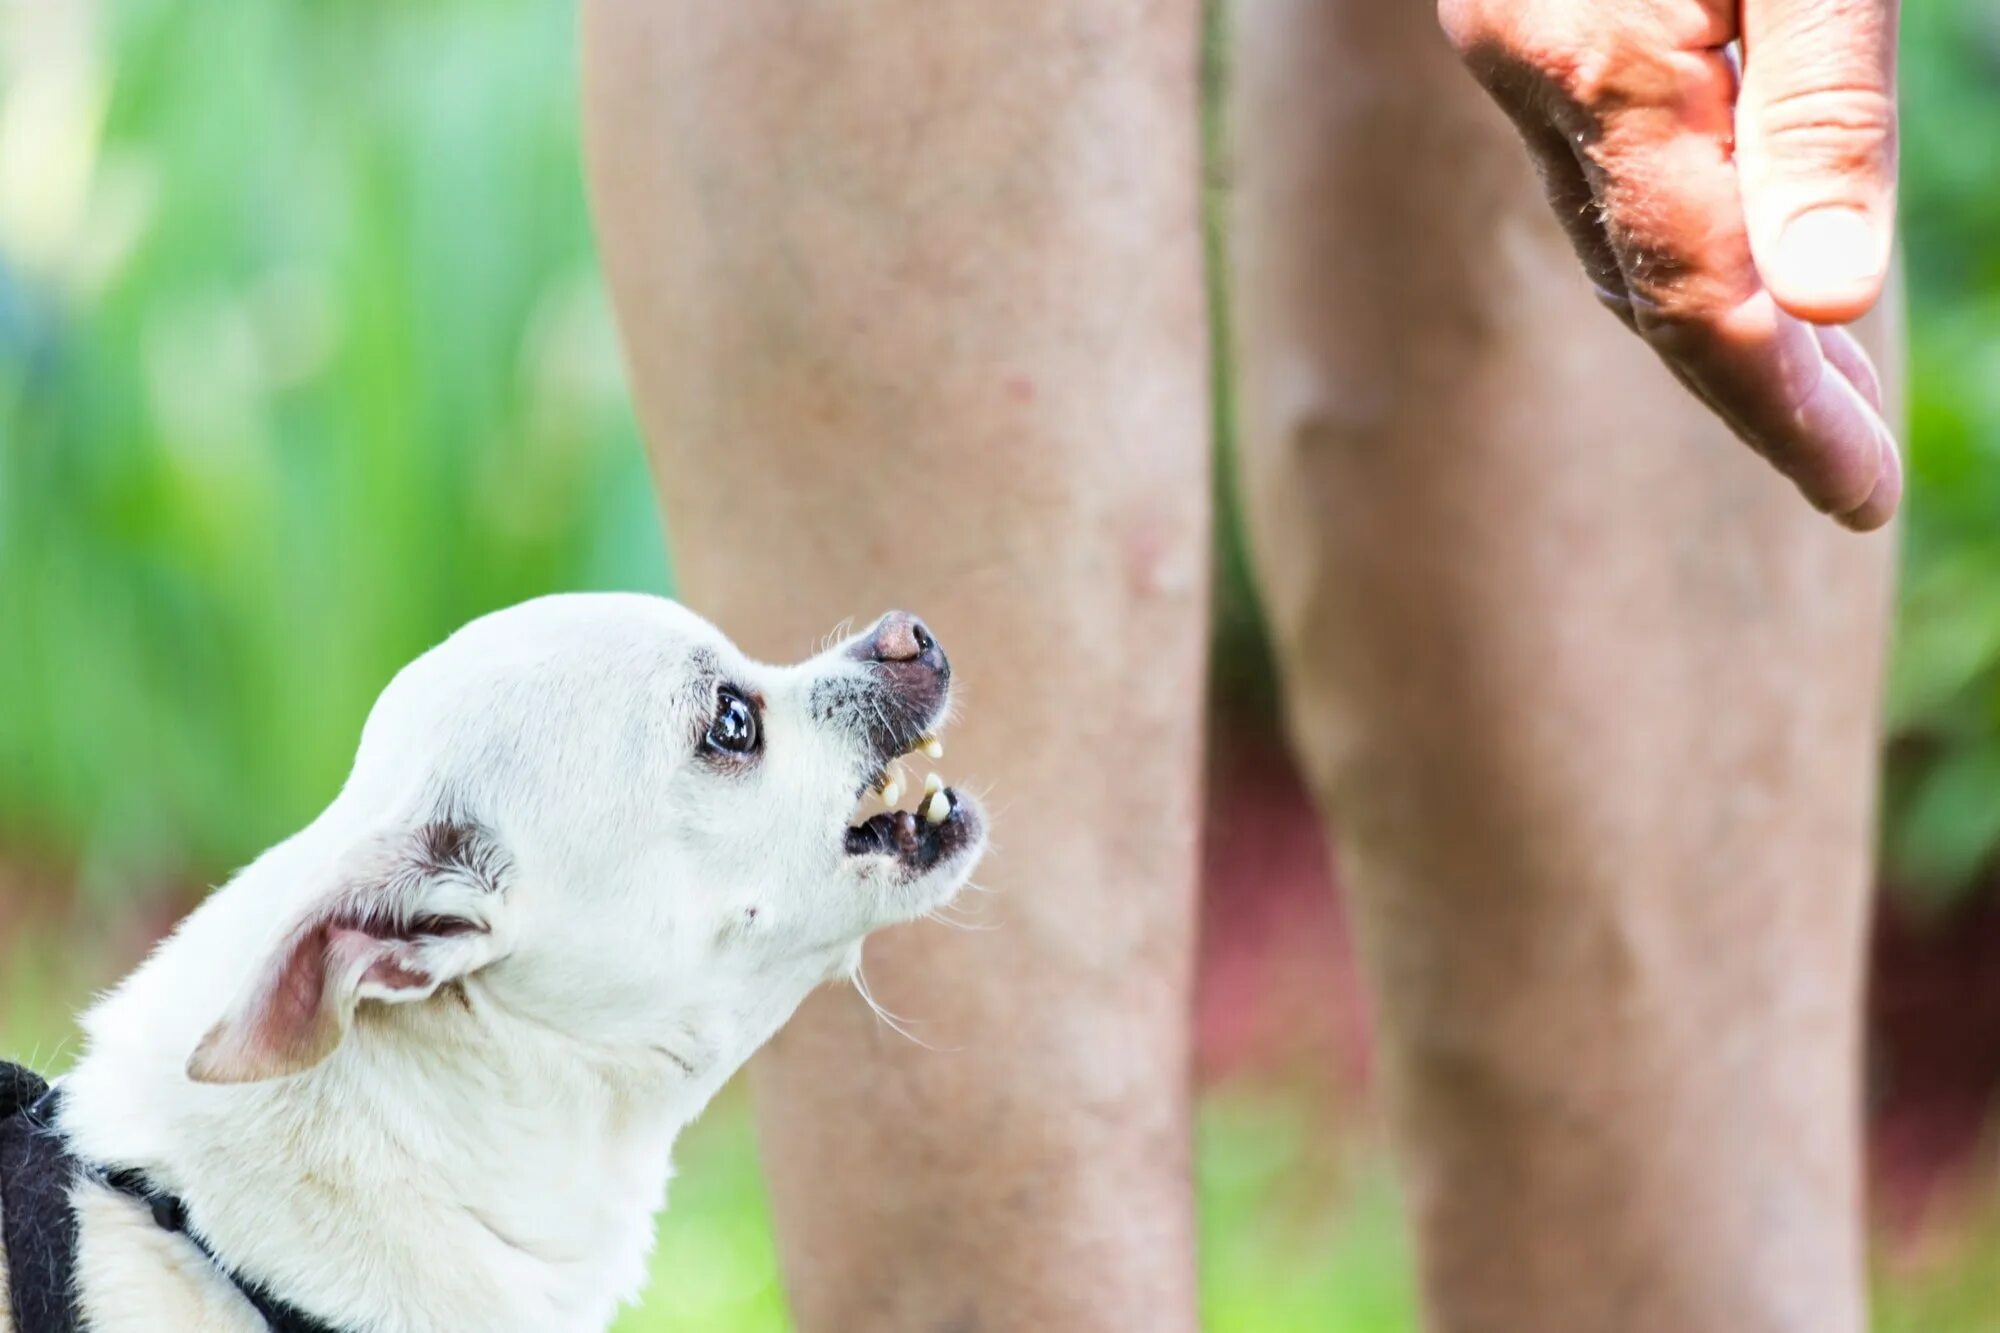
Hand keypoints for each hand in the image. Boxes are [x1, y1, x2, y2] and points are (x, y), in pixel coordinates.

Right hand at [1441, 0, 1900, 529]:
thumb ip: (1819, 112)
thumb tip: (1828, 303)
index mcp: (1607, 64)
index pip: (1704, 294)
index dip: (1788, 412)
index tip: (1860, 495)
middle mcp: (1531, 68)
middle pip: (1647, 284)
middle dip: (1759, 390)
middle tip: (1853, 468)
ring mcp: (1509, 40)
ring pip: (1608, 231)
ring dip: (1714, 317)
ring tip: (1818, 379)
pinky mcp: (1513, 12)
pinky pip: (1587, 164)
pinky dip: (1665, 230)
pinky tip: (1732, 243)